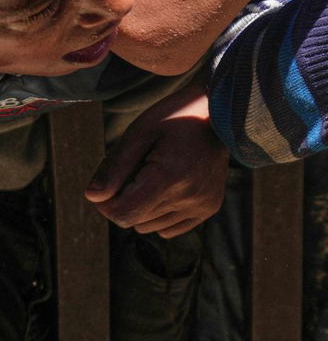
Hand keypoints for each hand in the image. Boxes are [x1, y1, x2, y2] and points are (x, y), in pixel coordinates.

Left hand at [83, 83, 227, 238]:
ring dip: (142, 207)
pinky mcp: (209, 207)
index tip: (109, 182)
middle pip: (134, 220)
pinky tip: (168, 189)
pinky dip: (160, 214)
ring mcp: (202, 204)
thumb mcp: (139, 133)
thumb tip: (93, 197)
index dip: (106, 204)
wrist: (222, 111)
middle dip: (125, 200)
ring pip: (149, 226)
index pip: (124, 214)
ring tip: (156, 175)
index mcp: (171, 177)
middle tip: (136, 170)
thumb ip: (114, 167)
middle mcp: (190, 196)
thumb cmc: (176, 117)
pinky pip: (168, 229)